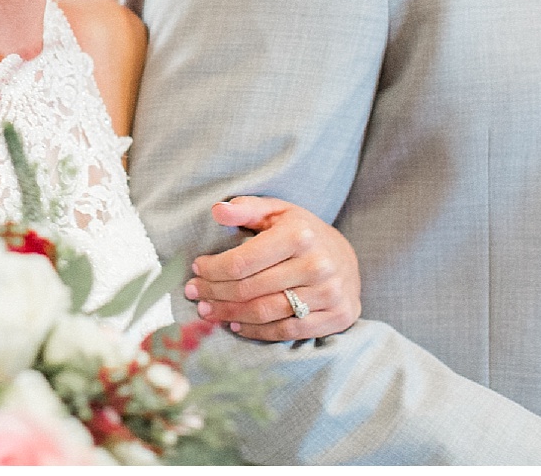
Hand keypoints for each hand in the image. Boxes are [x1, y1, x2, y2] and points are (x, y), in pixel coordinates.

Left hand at [181, 196, 359, 341]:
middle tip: (194, 294)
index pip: (243, 261)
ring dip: (230, 315)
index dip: (213, 269)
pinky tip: (237, 325)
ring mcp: (329, 294)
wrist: (346, 257)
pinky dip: (258, 332)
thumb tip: (217, 210)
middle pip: (251, 289)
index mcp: (299, 235)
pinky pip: (288, 331)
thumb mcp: (276, 211)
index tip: (196, 269)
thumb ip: (245, 208)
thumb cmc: (302, 232)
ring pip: (266, 313)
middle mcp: (317, 265)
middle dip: (215, 293)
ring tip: (208, 312)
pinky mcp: (337, 316)